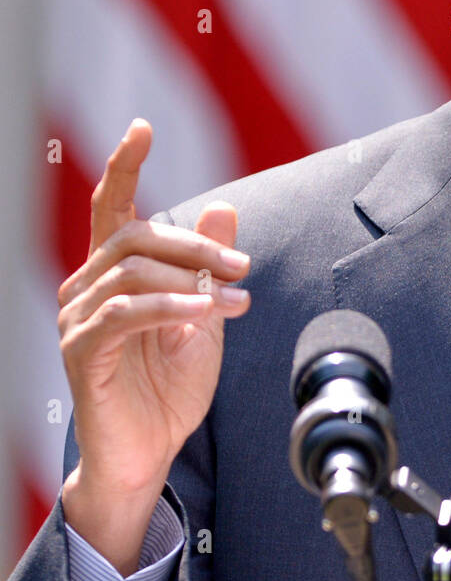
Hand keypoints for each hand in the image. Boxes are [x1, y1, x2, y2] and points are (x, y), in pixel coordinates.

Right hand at [58, 119, 250, 571]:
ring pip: (133, 270)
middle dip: (195, 246)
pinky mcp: (82, 351)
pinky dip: (172, 306)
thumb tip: (223, 206)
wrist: (150, 454)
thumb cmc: (170, 387)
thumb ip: (209, 265)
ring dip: (193, 280)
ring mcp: (78, 319)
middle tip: (242, 269)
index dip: (124, 165)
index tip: (142, 127)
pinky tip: (206, 314)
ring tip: (236, 300)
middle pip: (136, 236)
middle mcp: (86, 288)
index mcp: (113, 273)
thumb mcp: (204, 315)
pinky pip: (126, 311)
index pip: (112, 207)